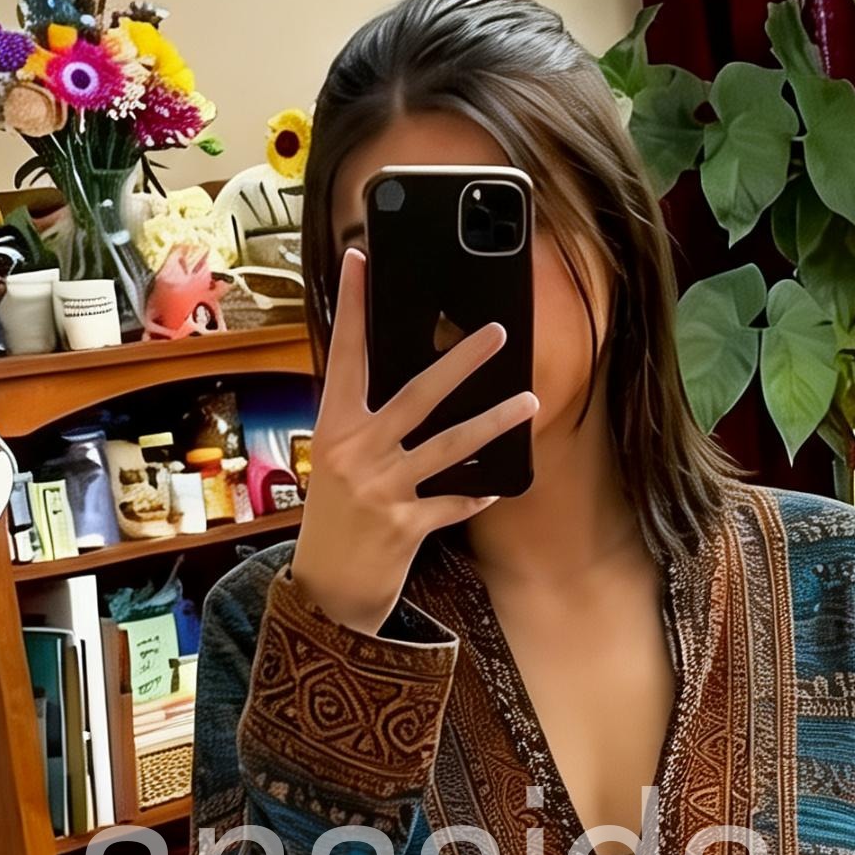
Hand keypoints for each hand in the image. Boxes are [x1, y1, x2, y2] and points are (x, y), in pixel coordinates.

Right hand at [291, 246, 537, 635]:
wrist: (325, 592)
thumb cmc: (337, 519)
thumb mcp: (340, 463)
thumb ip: (369, 424)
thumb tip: (413, 381)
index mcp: (334, 428)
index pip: (345, 356)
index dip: (351, 309)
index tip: (359, 262)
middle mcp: (355, 453)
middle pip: (416, 394)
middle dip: (460, 361)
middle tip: (497, 333)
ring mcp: (381, 490)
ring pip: (449, 446)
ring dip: (494, 423)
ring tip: (528, 403)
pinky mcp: (405, 526)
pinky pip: (454, 502)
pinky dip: (477, 494)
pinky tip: (499, 485)